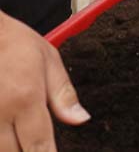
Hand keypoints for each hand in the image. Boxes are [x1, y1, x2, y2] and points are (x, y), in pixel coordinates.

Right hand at [0, 10, 89, 150]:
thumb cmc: (14, 44)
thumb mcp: (48, 60)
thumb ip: (64, 95)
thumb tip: (81, 119)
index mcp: (25, 98)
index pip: (39, 145)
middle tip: (38, 142)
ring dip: (11, 147)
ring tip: (23, 134)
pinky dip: (0, 139)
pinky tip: (8, 133)